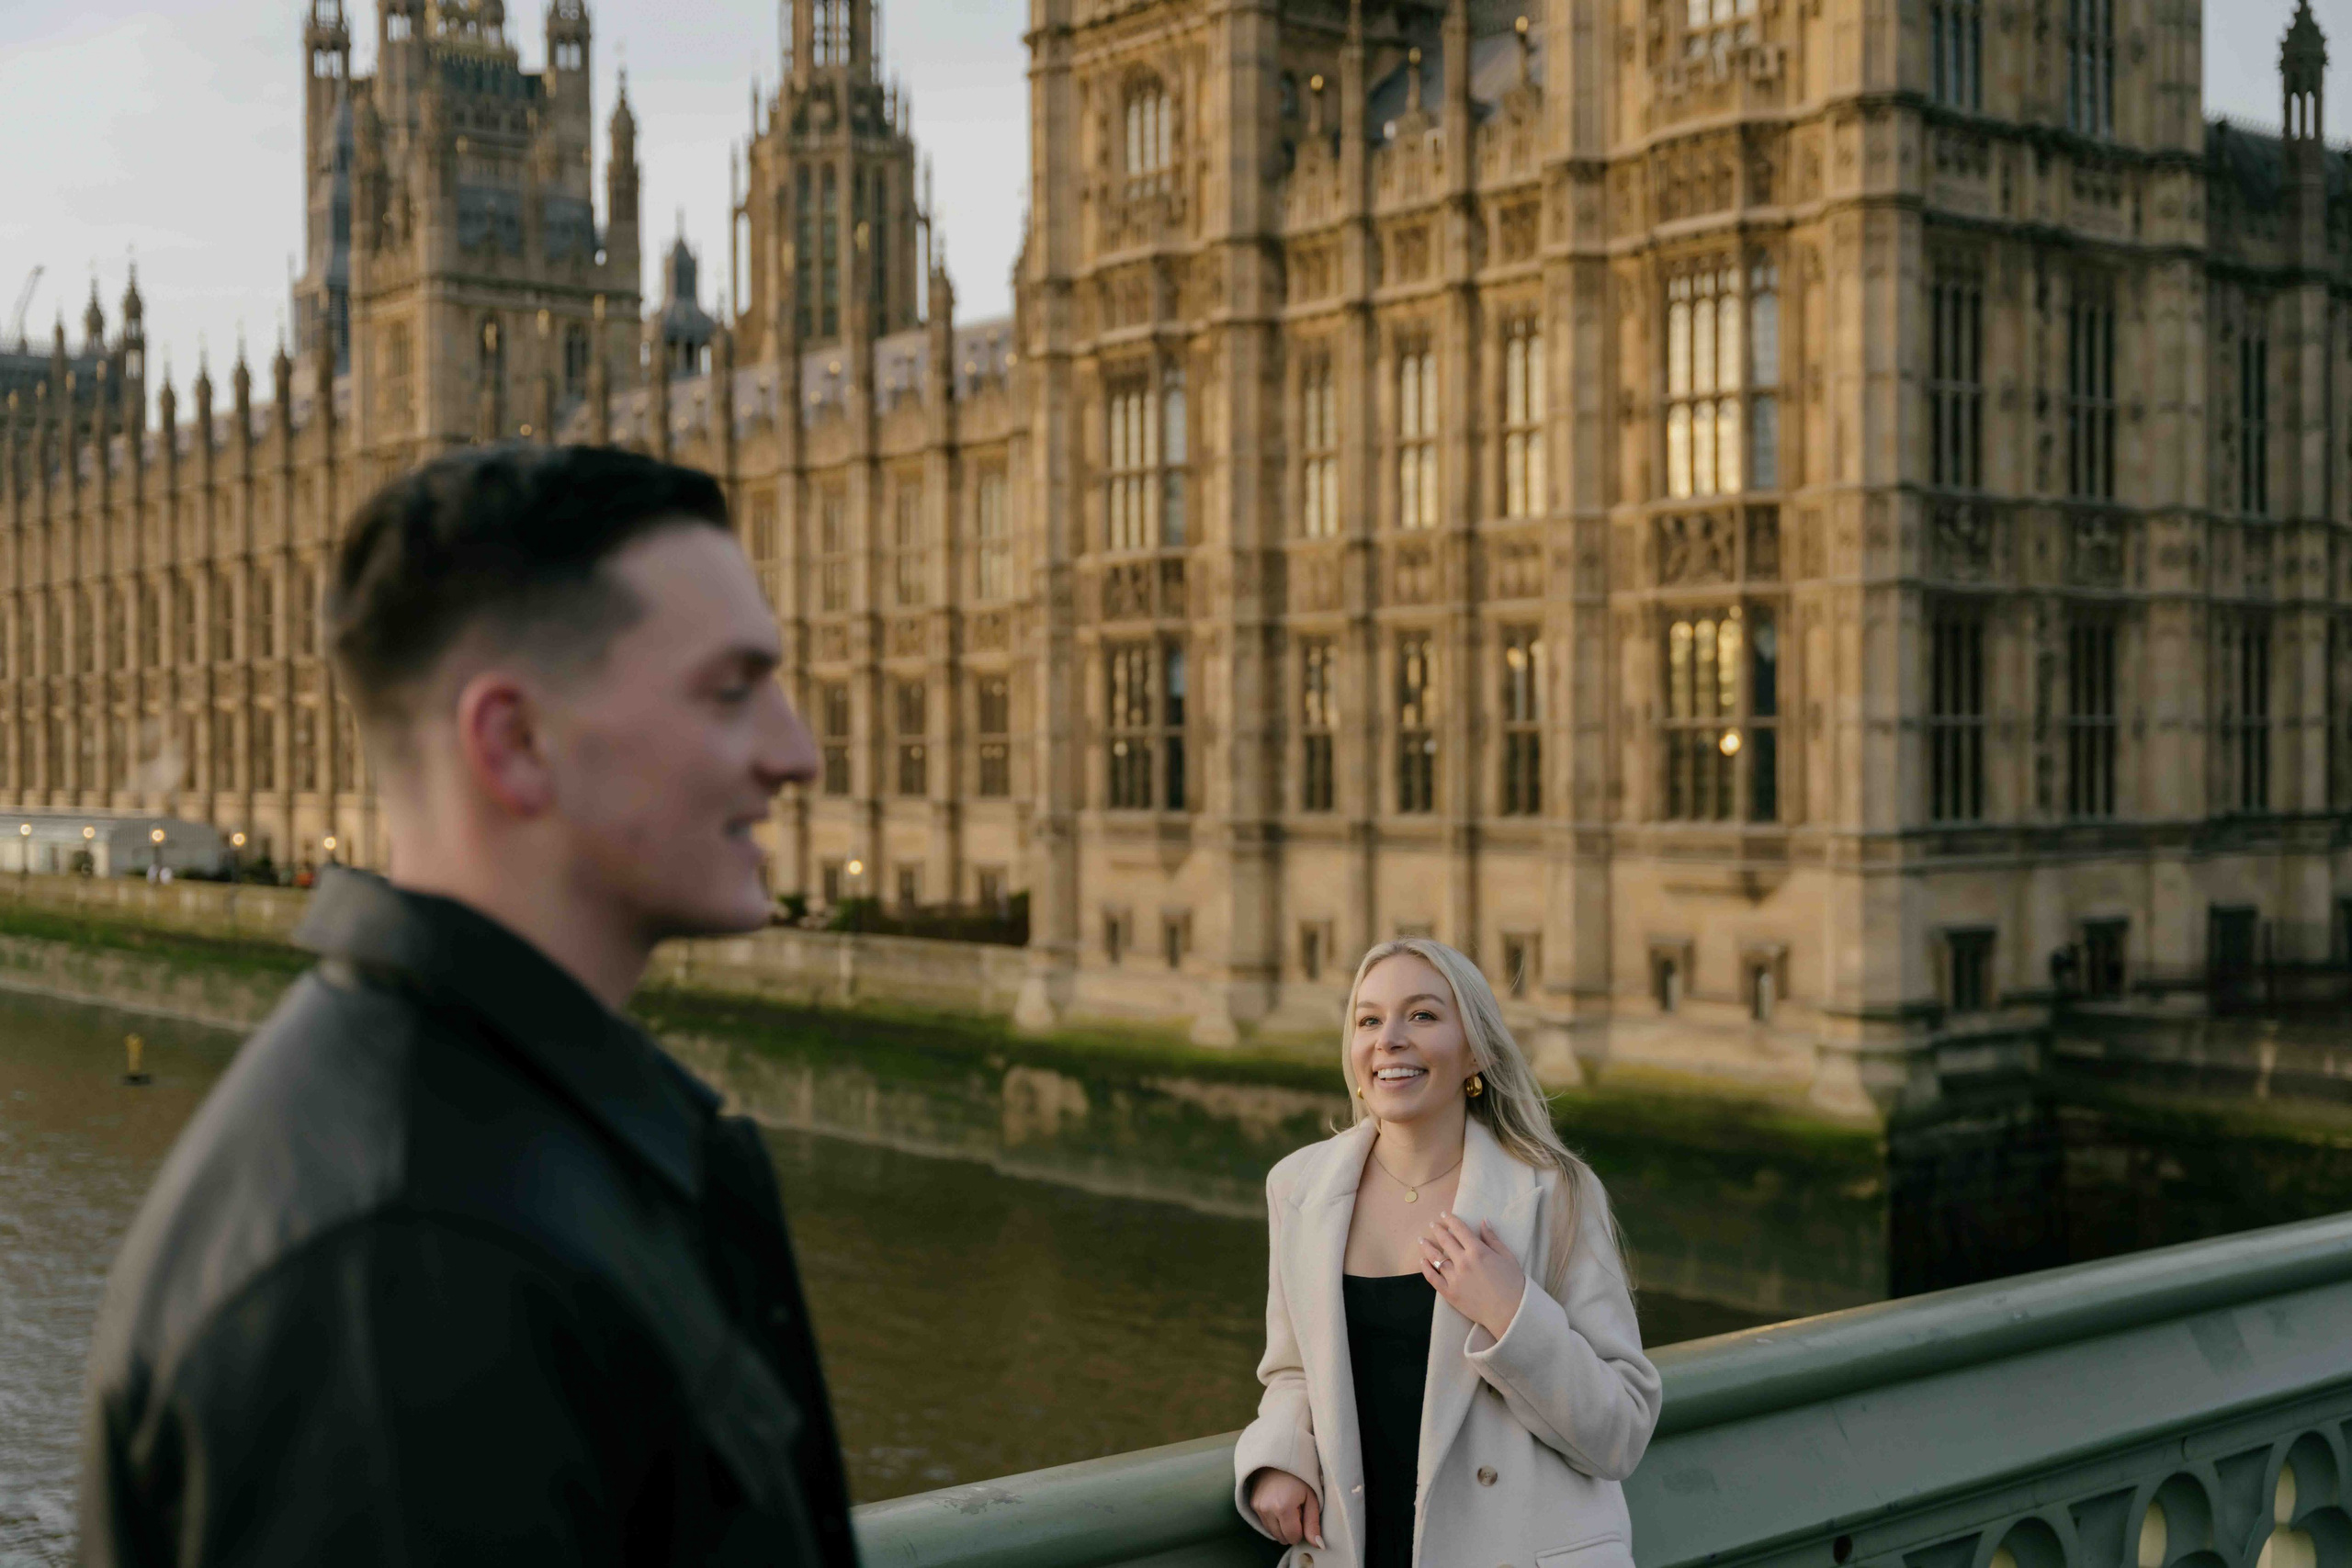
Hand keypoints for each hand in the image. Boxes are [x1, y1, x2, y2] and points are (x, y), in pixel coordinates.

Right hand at [1247, 1466, 1323, 1547]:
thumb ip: (1313, 1523)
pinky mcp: (1252, 1504)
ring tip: (1287, 1505)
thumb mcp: (1312, 1498)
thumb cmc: (1301, 1476)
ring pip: (1272, 1533)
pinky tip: (1278, 1504)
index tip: (1303, 1514)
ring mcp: (1257, 1506)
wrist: (1280, 1456)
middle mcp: (1267, 1509)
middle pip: (1281, 1538)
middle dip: (1291, 1529)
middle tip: (1296, 1510)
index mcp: (1283, 1507)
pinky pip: (1265, 1523)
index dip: (1301, 1530)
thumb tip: (1318, 1545)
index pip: (1293, 1537)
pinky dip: (1273, 1520)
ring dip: (1281, 1526)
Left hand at [1420, 1212, 1527, 1341]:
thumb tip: (1483, 1221)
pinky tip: (1423, 1261)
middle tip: (1432, 1224)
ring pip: (1435, 1258)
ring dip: (1427, 1247)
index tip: (1444, 1215)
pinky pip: (1433, 1278)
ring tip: (1422, 1240)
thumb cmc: (1513, 1284)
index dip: (1450, 1220)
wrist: (1510, 1312)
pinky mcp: (1450, 1293)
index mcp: (1477, 1251)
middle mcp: (1463, 1262)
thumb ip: (1492, 1238)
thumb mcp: (1507, 1256)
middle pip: (1445, 1241)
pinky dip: (1426, 1268)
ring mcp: (1454, 1278)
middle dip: (1438, 1230)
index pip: (1459, 1229)